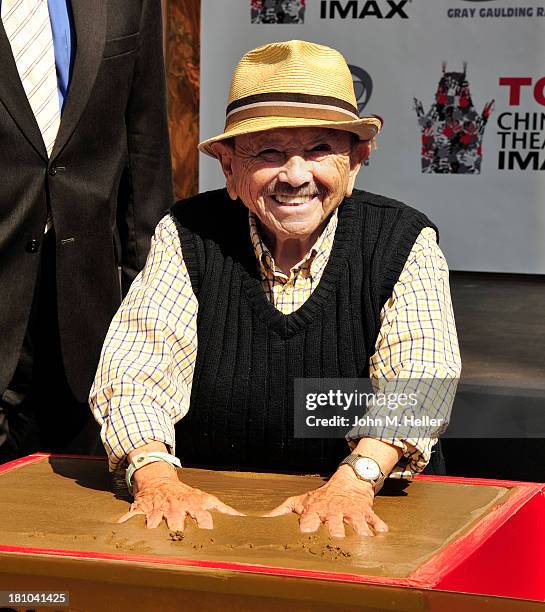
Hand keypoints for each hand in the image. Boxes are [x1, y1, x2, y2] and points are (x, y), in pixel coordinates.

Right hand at [118, 462, 243, 529]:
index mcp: (192, 506)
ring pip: (153, 522)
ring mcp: (156, 510)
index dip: (206, 527)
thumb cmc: (186, 494)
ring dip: (152, 529)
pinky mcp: (139, 510)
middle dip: (177, 531)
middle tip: (178, 539)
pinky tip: (120, 530)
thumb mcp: (206, 498)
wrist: (159, 481)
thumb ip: (225, 510)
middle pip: (176, 523)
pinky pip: (130, 518)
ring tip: (152, 538)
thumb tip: (246, 519)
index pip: (202, 518)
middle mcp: (175, 509)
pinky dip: (125, 524)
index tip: (211, 537)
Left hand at [263, 465, 387, 537]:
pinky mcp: (366, 513)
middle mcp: (333, 513)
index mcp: (316, 511)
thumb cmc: (322, 496)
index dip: (308, 527)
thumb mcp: (301, 500)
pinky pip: (374, 520)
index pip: (310, 521)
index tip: (306, 535)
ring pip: (356, 525)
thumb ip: (282, 511)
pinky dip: (378, 527)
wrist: (348, 481)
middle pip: (335, 527)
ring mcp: (351, 513)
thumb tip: (262, 521)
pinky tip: (381, 533)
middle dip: (336, 534)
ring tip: (362, 543)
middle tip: (337, 543)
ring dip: (359, 534)